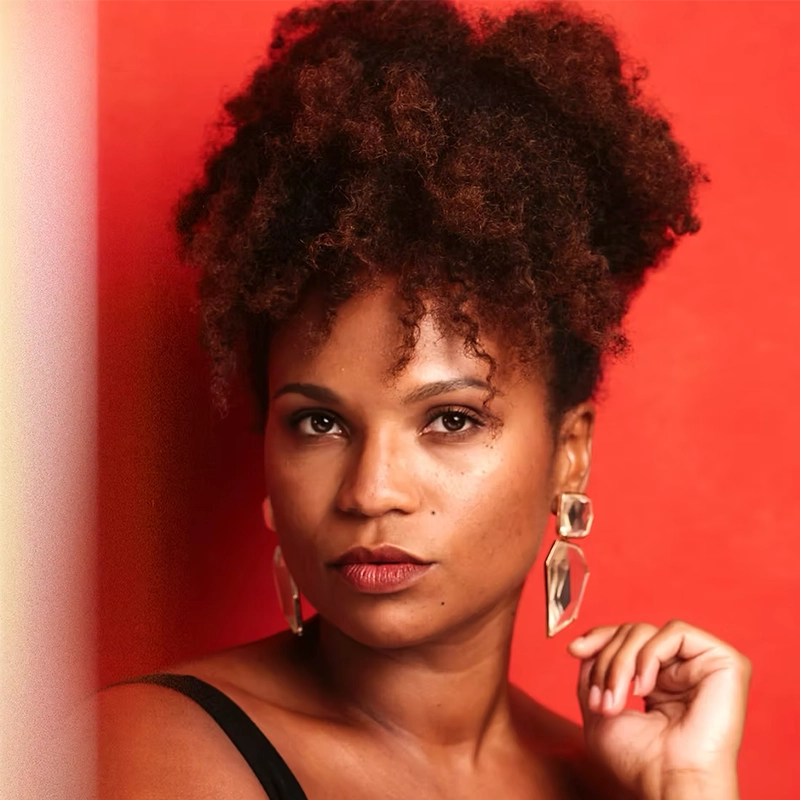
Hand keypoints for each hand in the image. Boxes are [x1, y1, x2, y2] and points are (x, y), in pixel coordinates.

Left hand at [567, 620, 750, 799]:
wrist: (670, 784)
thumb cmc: (639, 760)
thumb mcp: (599, 708)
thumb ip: (592, 672)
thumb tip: (584, 645)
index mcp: (658, 679)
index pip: (625, 638)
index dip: (598, 638)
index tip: (574, 650)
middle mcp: (681, 668)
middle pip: (630, 632)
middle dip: (606, 661)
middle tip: (602, 698)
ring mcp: (703, 664)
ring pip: (647, 630)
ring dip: (621, 661)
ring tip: (618, 698)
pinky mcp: (725, 662)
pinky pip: (677, 631)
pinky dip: (650, 654)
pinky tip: (645, 687)